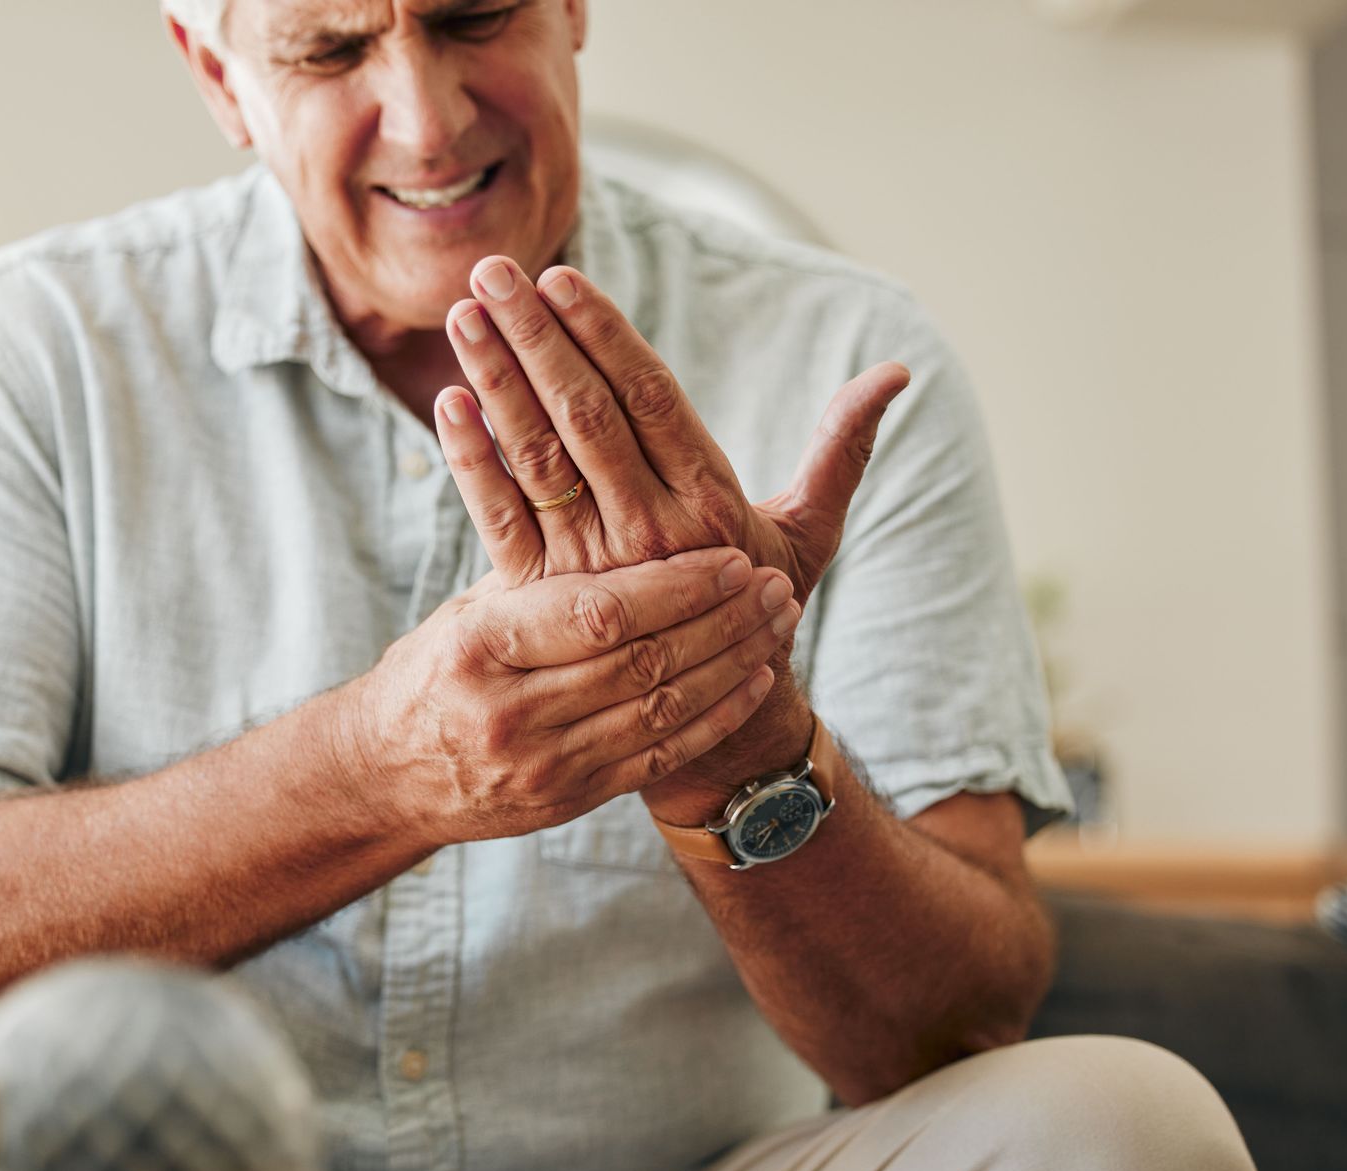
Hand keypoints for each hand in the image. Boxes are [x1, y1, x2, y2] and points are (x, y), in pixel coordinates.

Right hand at [355, 547, 800, 847]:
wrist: (388, 772)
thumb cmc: (437, 668)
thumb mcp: (471, 610)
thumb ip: (541, 571)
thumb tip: (609, 491)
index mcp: (483, 646)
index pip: (599, 613)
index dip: (676, 586)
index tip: (730, 558)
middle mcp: (512, 710)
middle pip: (643, 661)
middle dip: (721, 620)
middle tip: (772, 584)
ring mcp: (542, 764)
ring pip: (662, 710)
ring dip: (731, 663)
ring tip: (776, 621)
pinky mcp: (568, 800)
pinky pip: (659, 758)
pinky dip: (715, 718)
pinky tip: (753, 680)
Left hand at [431, 257, 909, 818]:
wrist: (716, 726)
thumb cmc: (763, 607)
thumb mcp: (811, 531)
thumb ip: (842, 447)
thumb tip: (898, 373)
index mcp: (711, 503)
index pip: (649, 400)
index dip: (604, 336)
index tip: (563, 280)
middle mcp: (650, 532)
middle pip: (584, 417)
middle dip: (536, 338)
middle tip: (495, 268)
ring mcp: (594, 567)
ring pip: (538, 459)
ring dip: (497, 383)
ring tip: (463, 315)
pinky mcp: (547, 601)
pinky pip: (502, 523)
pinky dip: (473, 465)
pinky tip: (448, 405)